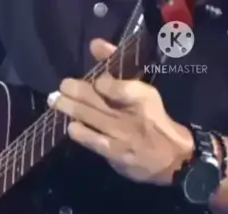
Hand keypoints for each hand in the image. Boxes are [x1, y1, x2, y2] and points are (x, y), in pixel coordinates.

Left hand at [49, 39, 193, 184]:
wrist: (172, 156)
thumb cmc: (151, 119)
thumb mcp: (141, 91)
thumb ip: (116, 67)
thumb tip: (95, 43)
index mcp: (142, 95)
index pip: (117, 84)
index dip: (101, 81)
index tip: (88, 79)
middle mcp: (131, 113)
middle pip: (97, 98)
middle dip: (75, 90)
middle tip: (62, 86)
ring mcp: (121, 134)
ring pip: (90, 116)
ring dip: (69, 107)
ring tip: (54, 100)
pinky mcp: (113, 152)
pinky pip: (92, 140)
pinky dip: (79, 132)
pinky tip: (70, 127)